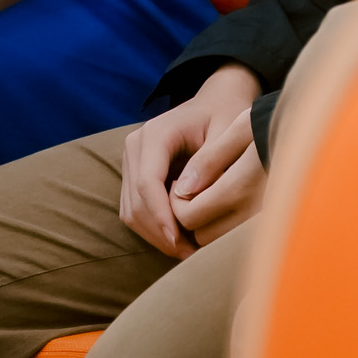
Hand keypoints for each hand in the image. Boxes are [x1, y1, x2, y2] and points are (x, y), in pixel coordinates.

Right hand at [119, 62, 261, 258]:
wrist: (216, 101)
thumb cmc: (226, 115)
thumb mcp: (227, 132)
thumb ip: (210, 161)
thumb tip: (185, 196)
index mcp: (156, 133)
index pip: (147, 183)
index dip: (161, 217)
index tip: (181, 242)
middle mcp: (136, 145)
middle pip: (135, 202)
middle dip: (159, 233)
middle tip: (190, 255)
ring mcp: (131, 160)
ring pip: (131, 211)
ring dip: (155, 236)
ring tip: (187, 251)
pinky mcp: (133, 174)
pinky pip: (134, 209)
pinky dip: (152, 229)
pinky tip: (179, 239)